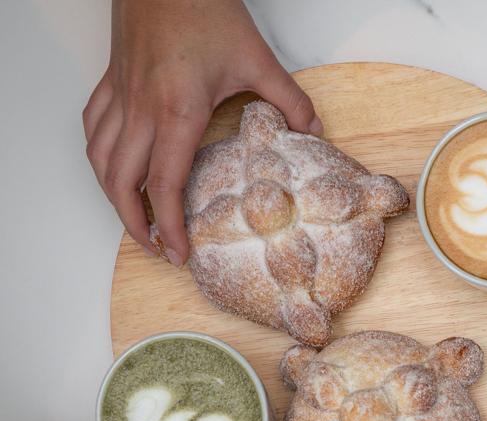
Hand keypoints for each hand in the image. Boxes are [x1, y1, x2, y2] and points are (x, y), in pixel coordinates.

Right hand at [83, 0, 322, 265]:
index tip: (178, 253)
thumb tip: (315, 133)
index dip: (169, 226)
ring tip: (134, 218)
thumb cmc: (203, 8)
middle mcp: (141, 108)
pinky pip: (94, 128)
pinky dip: (101, 156)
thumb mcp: (258, 59)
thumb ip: (290, 101)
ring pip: (101, 160)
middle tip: (158, 247)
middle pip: (122, 183)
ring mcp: (121, 95)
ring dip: (113, 197)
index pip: (165, 184)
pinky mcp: (112, 80)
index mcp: (176, 110)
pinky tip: (114, 167)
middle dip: (136, 224)